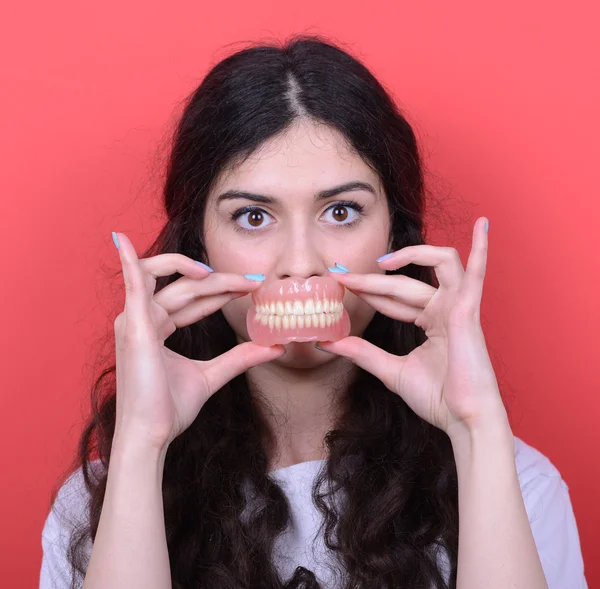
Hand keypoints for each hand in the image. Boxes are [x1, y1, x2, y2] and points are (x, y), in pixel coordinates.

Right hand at [112, 232, 284, 450]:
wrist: (151, 433)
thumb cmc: (170, 408)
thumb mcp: (212, 375)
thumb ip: (239, 358)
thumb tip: (273, 347)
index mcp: (157, 326)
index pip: (193, 298)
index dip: (222, 289)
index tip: (252, 286)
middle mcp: (144, 318)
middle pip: (188, 288)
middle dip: (223, 282)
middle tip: (254, 282)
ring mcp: (136, 319)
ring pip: (173, 281)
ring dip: (201, 273)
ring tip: (230, 278)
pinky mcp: (134, 324)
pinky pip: (132, 283)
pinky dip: (130, 260)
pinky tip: (124, 240)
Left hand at [316, 218, 507, 439]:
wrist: (463, 421)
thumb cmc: (436, 399)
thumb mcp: (390, 370)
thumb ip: (362, 353)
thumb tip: (327, 342)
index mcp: (430, 322)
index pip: (393, 298)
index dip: (368, 289)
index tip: (340, 282)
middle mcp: (444, 309)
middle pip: (403, 283)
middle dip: (371, 280)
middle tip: (341, 275)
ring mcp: (459, 306)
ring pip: (436, 264)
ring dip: (409, 255)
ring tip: (379, 263)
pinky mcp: (468, 310)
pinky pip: (476, 271)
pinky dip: (481, 248)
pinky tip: (482, 224)